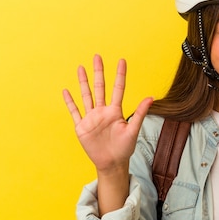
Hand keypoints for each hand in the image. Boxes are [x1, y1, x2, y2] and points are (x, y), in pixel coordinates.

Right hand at [62, 55, 152, 173]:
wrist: (112, 163)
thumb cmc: (125, 148)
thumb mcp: (133, 130)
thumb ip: (140, 113)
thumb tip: (151, 97)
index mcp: (115, 111)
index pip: (118, 89)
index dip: (120, 75)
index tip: (122, 60)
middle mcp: (103, 111)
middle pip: (100, 88)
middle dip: (98, 72)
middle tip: (98, 56)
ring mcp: (92, 118)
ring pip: (86, 96)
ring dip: (83, 82)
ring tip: (81, 68)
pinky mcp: (82, 126)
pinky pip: (75, 112)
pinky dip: (70, 102)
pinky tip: (66, 91)